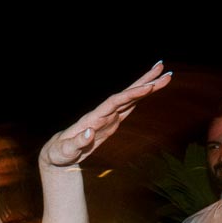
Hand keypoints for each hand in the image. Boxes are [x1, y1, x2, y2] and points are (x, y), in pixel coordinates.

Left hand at [41, 62, 171, 167]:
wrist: (57, 153)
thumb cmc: (59, 153)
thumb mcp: (65, 151)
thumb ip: (76, 143)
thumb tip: (89, 133)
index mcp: (92, 118)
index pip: (114, 103)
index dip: (131, 95)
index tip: (147, 87)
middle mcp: (102, 114)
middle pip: (125, 95)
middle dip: (144, 82)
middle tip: (163, 69)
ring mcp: (107, 117)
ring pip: (130, 99)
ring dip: (146, 87)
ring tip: (164, 75)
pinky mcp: (111, 122)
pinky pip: (129, 108)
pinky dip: (140, 98)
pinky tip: (150, 90)